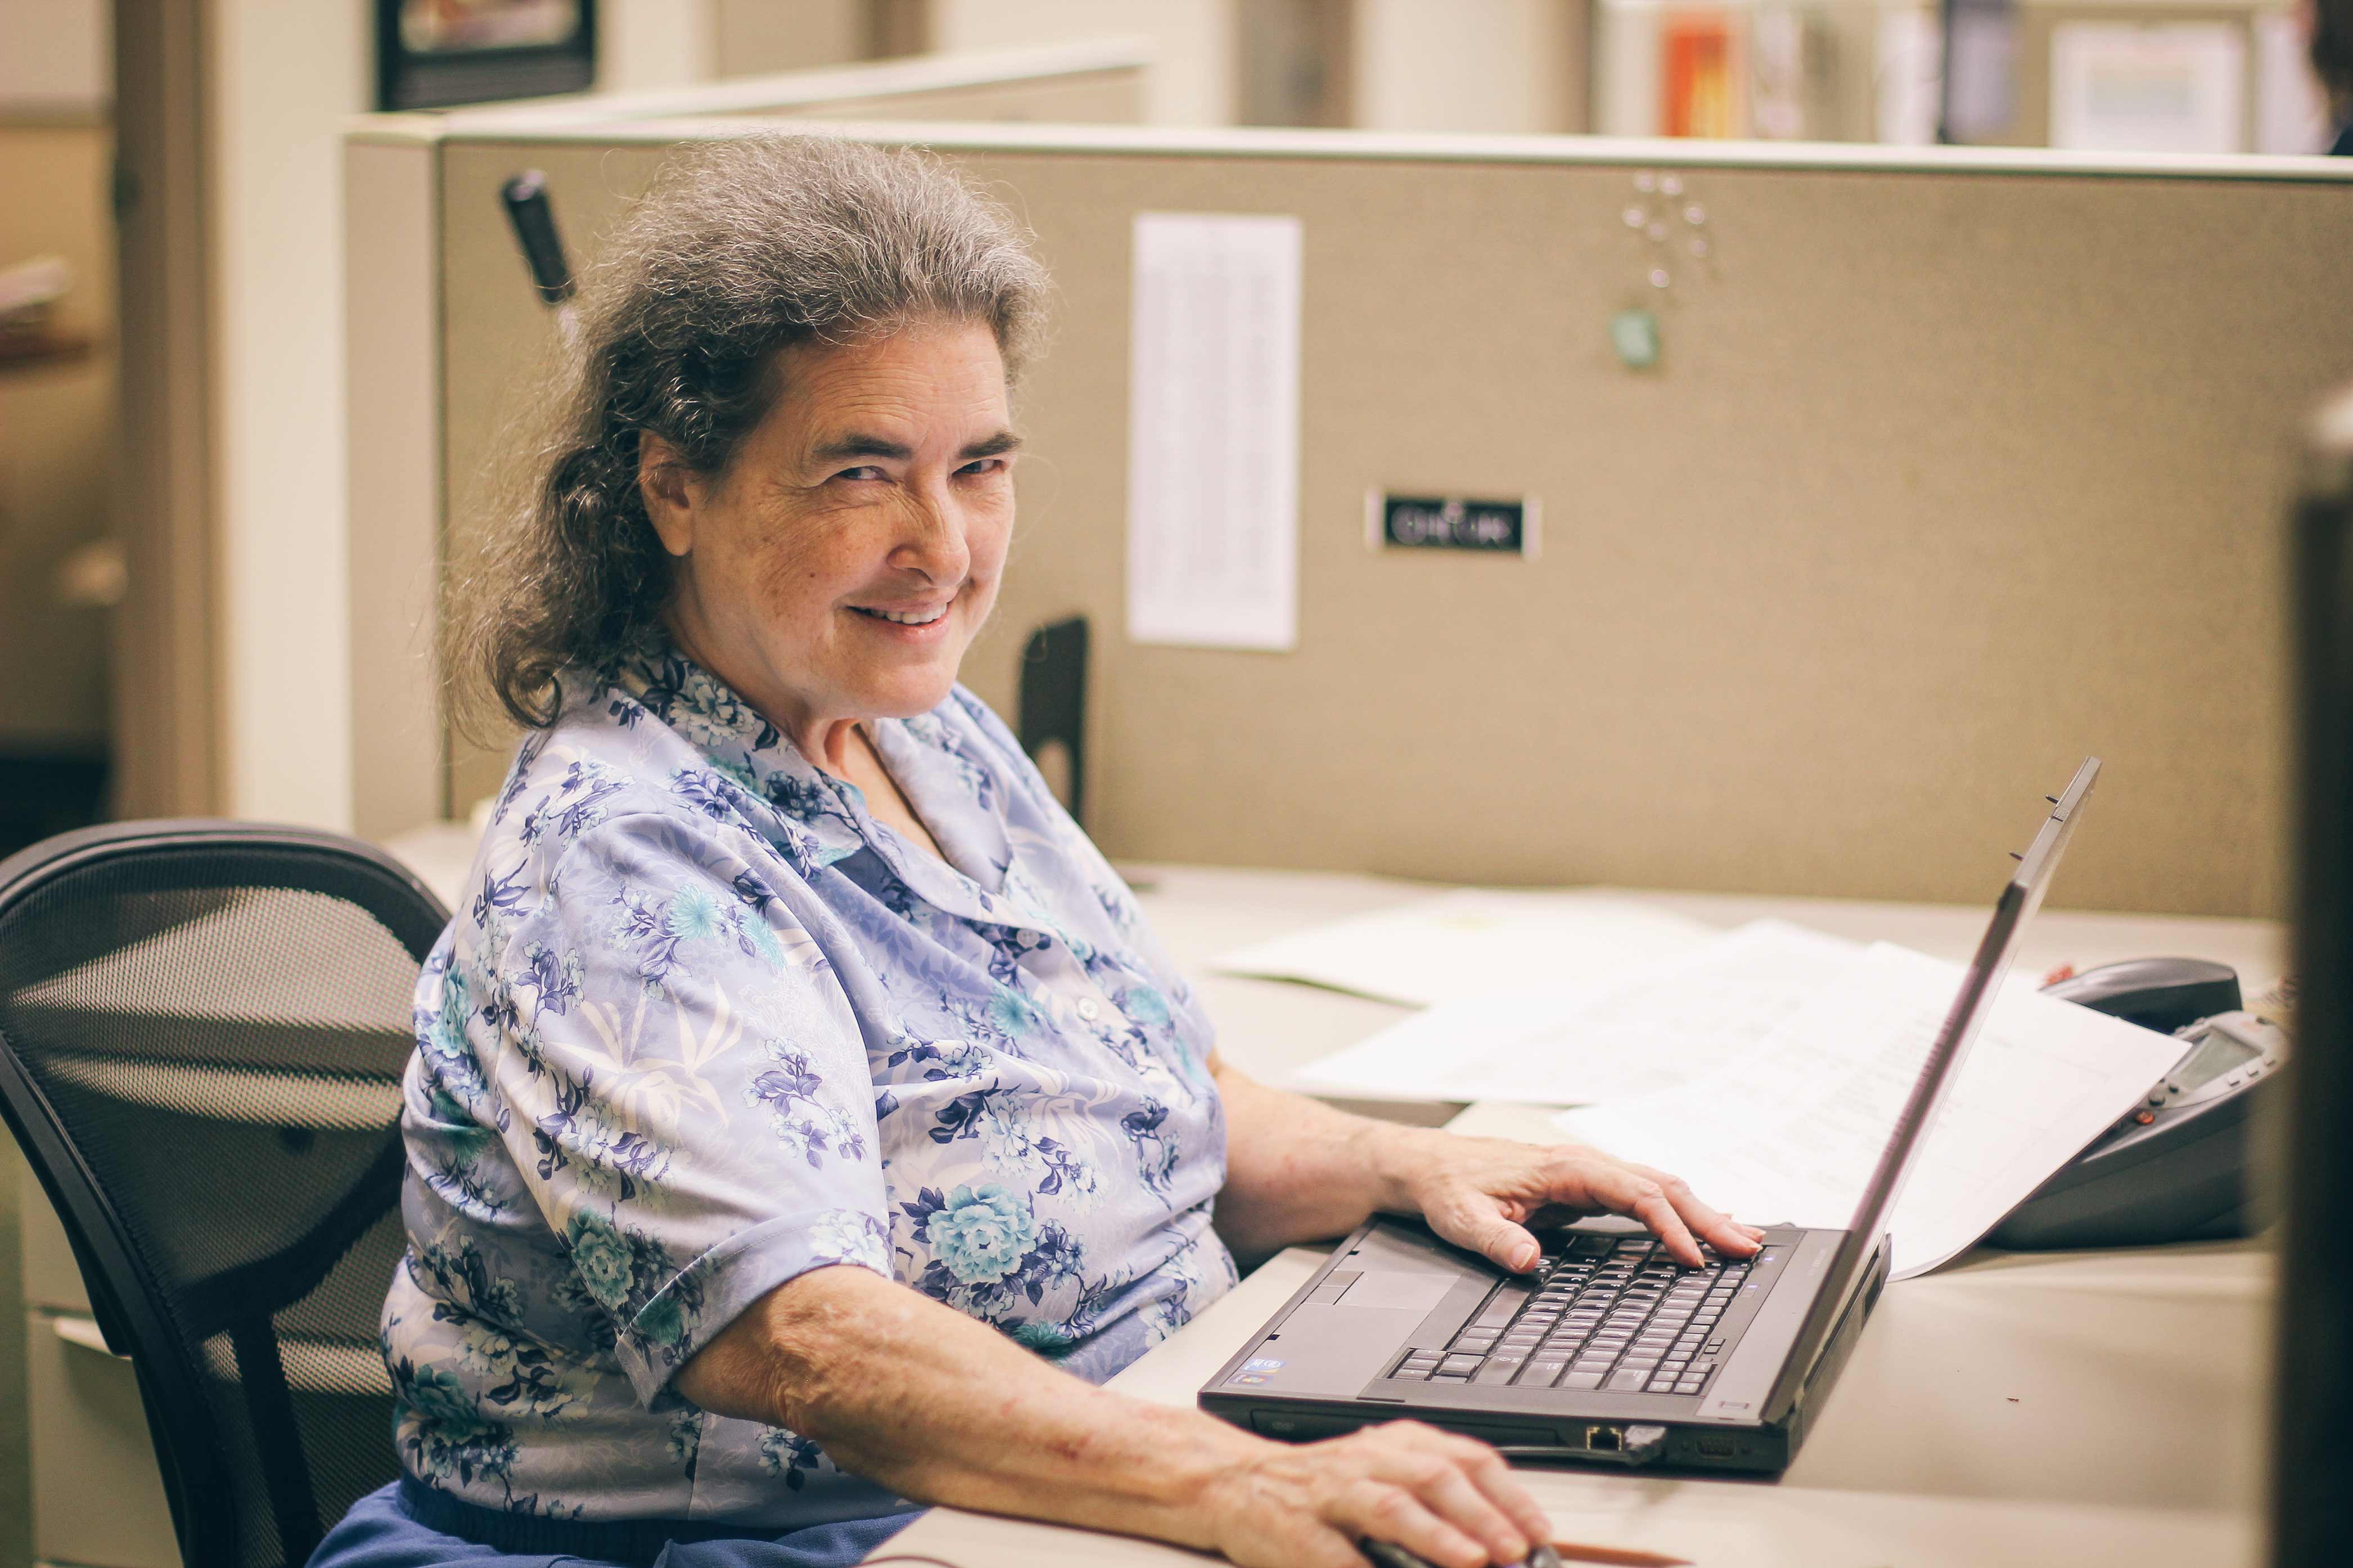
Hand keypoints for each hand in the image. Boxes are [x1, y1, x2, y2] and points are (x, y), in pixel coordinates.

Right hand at [1200, 1420, 1551, 1567]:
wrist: (1237, 1483)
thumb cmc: (1321, 1486)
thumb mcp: (1382, 1472)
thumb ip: (1433, 1496)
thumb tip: (1497, 1539)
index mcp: (1395, 1443)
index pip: (1465, 1458)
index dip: (1508, 1495)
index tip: (1538, 1531)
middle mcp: (1367, 1460)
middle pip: (1434, 1475)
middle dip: (1483, 1516)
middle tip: (1516, 1550)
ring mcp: (1332, 1495)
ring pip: (1392, 1505)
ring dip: (1438, 1535)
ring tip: (1473, 1559)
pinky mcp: (1301, 1532)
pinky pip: (1341, 1554)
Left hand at [1383, 1130, 1763, 1270]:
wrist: (1431, 1167)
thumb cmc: (1449, 1188)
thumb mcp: (1464, 1219)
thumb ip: (1497, 1239)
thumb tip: (1528, 1262)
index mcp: (1564, 1168)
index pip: (1633, 1192)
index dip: (1668, 1224)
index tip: (1693, 1257)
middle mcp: (1584, 1164)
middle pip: (1660, 1185)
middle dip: (1707, 1215)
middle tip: (1748, 1246)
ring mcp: (1588, 1174)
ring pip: (1659, 1186)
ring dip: (1701, 1211)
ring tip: (1743, 1238)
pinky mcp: (1587, 1187)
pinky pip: (1644, 1195)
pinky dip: (1679, 1209)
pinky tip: (1701, 1227)